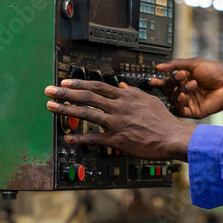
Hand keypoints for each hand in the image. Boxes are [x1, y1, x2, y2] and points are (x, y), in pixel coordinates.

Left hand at [44, 80, 195, 160]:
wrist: (172, 137)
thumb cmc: (163, 120)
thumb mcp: (148, 100)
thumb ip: (132, 92)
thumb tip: (122, 85)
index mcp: (125, 97)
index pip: (97, 86)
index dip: (79, 83)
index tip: (65, 81)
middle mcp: (118, 107)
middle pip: (87, 96)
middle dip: (65, 92)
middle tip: (49, 90)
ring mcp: (116, 123)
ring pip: (87, 113)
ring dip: (66, 109)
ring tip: (50, 106)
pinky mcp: (117, 140)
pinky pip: (95, 138)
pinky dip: (80, 138)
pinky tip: (68, 138)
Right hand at [148, 58, 222, 118]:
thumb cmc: (215, 72)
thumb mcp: (194, 63)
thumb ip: (175, 64)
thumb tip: (159, 67)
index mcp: (184, 79)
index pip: (167, 81)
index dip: (159, 81)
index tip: (152, 79)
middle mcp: (185, 90)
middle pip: (168, 90)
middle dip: (171, 83)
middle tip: (180, 76)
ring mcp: (189, 101)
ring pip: (173, 99)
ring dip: (179, 91)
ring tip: (192, 84)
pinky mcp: (193, 111)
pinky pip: (179, 110)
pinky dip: (179, 103)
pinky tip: (184, 95)